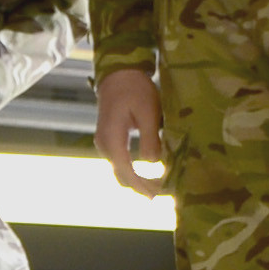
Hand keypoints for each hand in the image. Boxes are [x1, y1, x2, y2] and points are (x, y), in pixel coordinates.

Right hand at [94, 66, 167, 197]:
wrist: (117, 75)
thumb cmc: (135, 89)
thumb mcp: (148, 112)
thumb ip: (150, 138)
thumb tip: (153, 164)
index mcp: (112, 139)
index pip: (126, 171)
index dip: (142, 185)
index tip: (159, 194)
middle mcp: (104, 145)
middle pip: (121, 175)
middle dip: (141, 186)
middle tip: (164, 193)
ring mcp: (104, 143)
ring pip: (120, 170)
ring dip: (138, 180)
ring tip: (159, 185)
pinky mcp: (109, 140)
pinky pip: (120, 162)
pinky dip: (133, 171)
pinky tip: (147, 173)